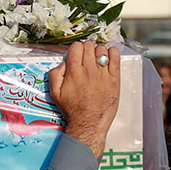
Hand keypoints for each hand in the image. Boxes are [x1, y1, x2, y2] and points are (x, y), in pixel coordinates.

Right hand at [48, 41, 119, 156]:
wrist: (88, 123)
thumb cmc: (72, 109)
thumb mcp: (55, 93)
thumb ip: (55, 75)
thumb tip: (63, 63)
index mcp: (74, 71)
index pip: (76, 47)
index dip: (76, 48)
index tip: (77, 53)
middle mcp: (89, 70)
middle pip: (89, 46)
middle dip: (87, 48)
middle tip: (87, 55)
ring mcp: (103, 74)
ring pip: (102, 50)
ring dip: (99, 50)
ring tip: (98, 57)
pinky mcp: (114, 79)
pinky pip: (116, 58)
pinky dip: (113, 53)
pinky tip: (110, 54)